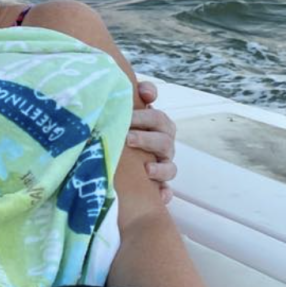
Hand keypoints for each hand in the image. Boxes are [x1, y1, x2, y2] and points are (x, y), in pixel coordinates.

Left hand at [129, 81, 176, 202]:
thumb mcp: (121, 115)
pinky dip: (164, 193)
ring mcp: (162, 165)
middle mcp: (163, 144)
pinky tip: (159, 196)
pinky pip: (166, 191)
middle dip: (147, 137)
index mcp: (155, 126)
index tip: (143, 97)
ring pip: (170, 166)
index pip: (157, 115)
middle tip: (127, 138)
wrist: (116, 162)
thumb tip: (141, 91)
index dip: (152, 105)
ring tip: (146, 168)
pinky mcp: (159, 186)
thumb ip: (129, 100)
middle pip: (164, 139)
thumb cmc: (120, 132)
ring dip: (159, 167)